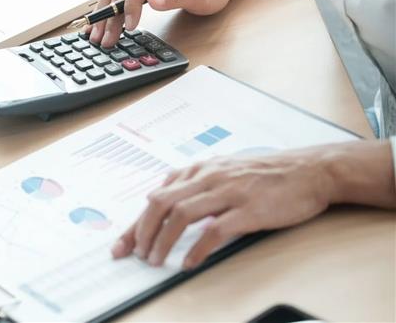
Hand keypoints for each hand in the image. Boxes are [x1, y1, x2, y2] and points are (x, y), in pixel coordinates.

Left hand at [111, 146, 339, 268]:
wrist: (309, 170)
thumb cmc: (267, 174)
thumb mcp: (224, 170)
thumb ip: (194, 183)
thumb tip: (163, 199)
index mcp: (200, 170)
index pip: (157, 196)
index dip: (136, 222)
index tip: (122, 244)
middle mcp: (209, 177)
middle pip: (161, 203)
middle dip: (142, 231)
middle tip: (136, 254)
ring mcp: (228, 192)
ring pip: (181, 214)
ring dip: (163, 240)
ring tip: (155, 260)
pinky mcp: (249, 209)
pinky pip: (215, 230)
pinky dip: (197, 248)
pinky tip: (189, 262)